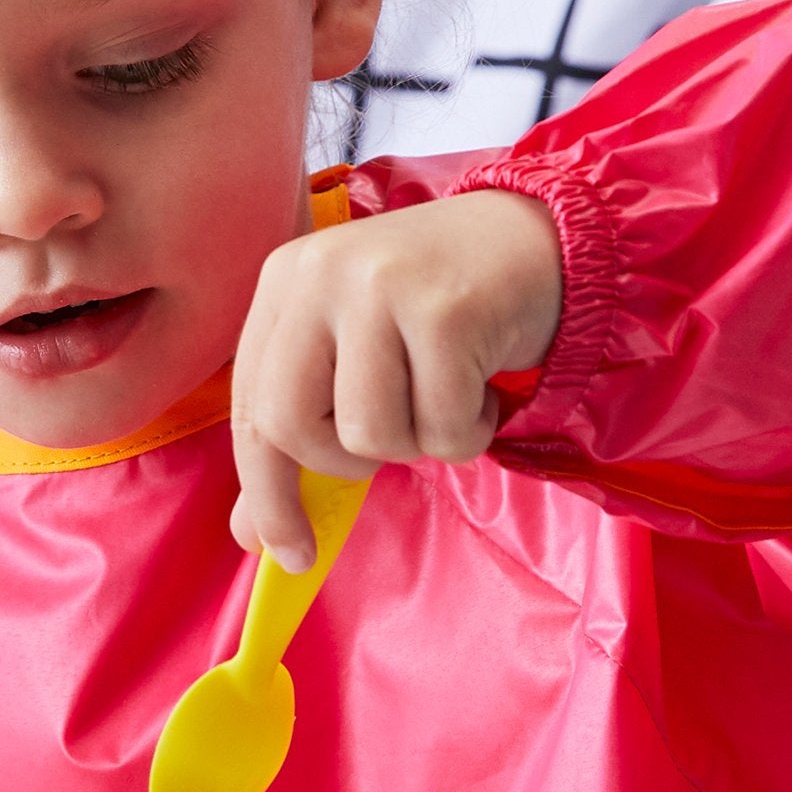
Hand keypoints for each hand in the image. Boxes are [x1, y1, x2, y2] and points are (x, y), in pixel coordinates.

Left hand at [231, 189, 564, 567]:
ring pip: (369, 435)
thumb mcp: (355, 354)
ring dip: (419, 442)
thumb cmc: (439, 309)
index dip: (264, 492)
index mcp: (284, 283)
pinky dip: (470, 430)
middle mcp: (319, 276)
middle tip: (395, 440)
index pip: (250, 408)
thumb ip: (302, 433)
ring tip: (446, 396)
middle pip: (290, 425)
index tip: (286, 552)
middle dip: (343, 463)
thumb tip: (253, 536)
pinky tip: (482, 384)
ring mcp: (379, 288)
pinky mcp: (444, 310)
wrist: (541, 239)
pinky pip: (442, 428)